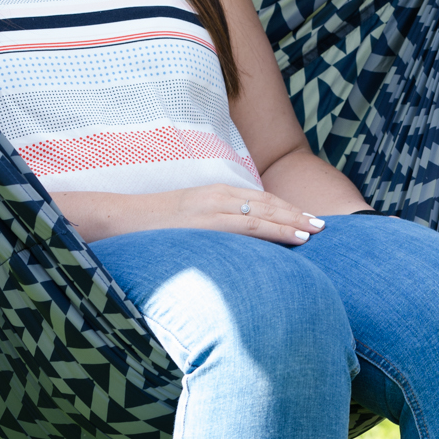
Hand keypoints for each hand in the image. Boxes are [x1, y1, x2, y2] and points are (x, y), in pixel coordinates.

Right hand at [56, 184, 325, 245]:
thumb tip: (225, 244)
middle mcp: (217, 197)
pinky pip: (249, 226)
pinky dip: (276, 230)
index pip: (257, 199)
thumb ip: (206, 227)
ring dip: (293, 222)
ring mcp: (212, 209)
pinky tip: (295, 238)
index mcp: (212, 194)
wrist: (116, 219)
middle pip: (266, 203)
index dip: (284, 209)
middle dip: (296, 214)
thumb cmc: (148, 227)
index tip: (305, 219)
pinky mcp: (206, 223)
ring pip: (263, 213)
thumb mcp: (183, 222)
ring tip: (316, 231)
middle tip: (323, 225)